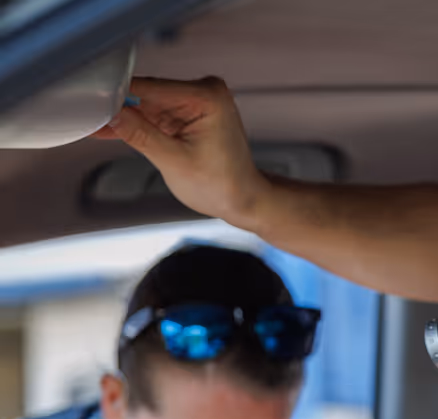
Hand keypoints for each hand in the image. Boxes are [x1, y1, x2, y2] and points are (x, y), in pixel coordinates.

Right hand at [93, 77, 269, 224]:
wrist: (243, 199)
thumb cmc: (221, 185)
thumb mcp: (174, 161)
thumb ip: (140, 134)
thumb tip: (108, 113)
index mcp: (207, 96)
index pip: (149, 87)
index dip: (115, 95)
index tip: (86, 101)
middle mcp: (203, 91)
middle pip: (145, 92)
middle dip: (115, 105)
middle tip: (82, 115)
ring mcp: (195, 100)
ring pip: (145, 103)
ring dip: (120, 115)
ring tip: (89, 124)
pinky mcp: (186, 113)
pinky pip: (152, 113)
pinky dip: (133, 123)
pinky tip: (106, 129)